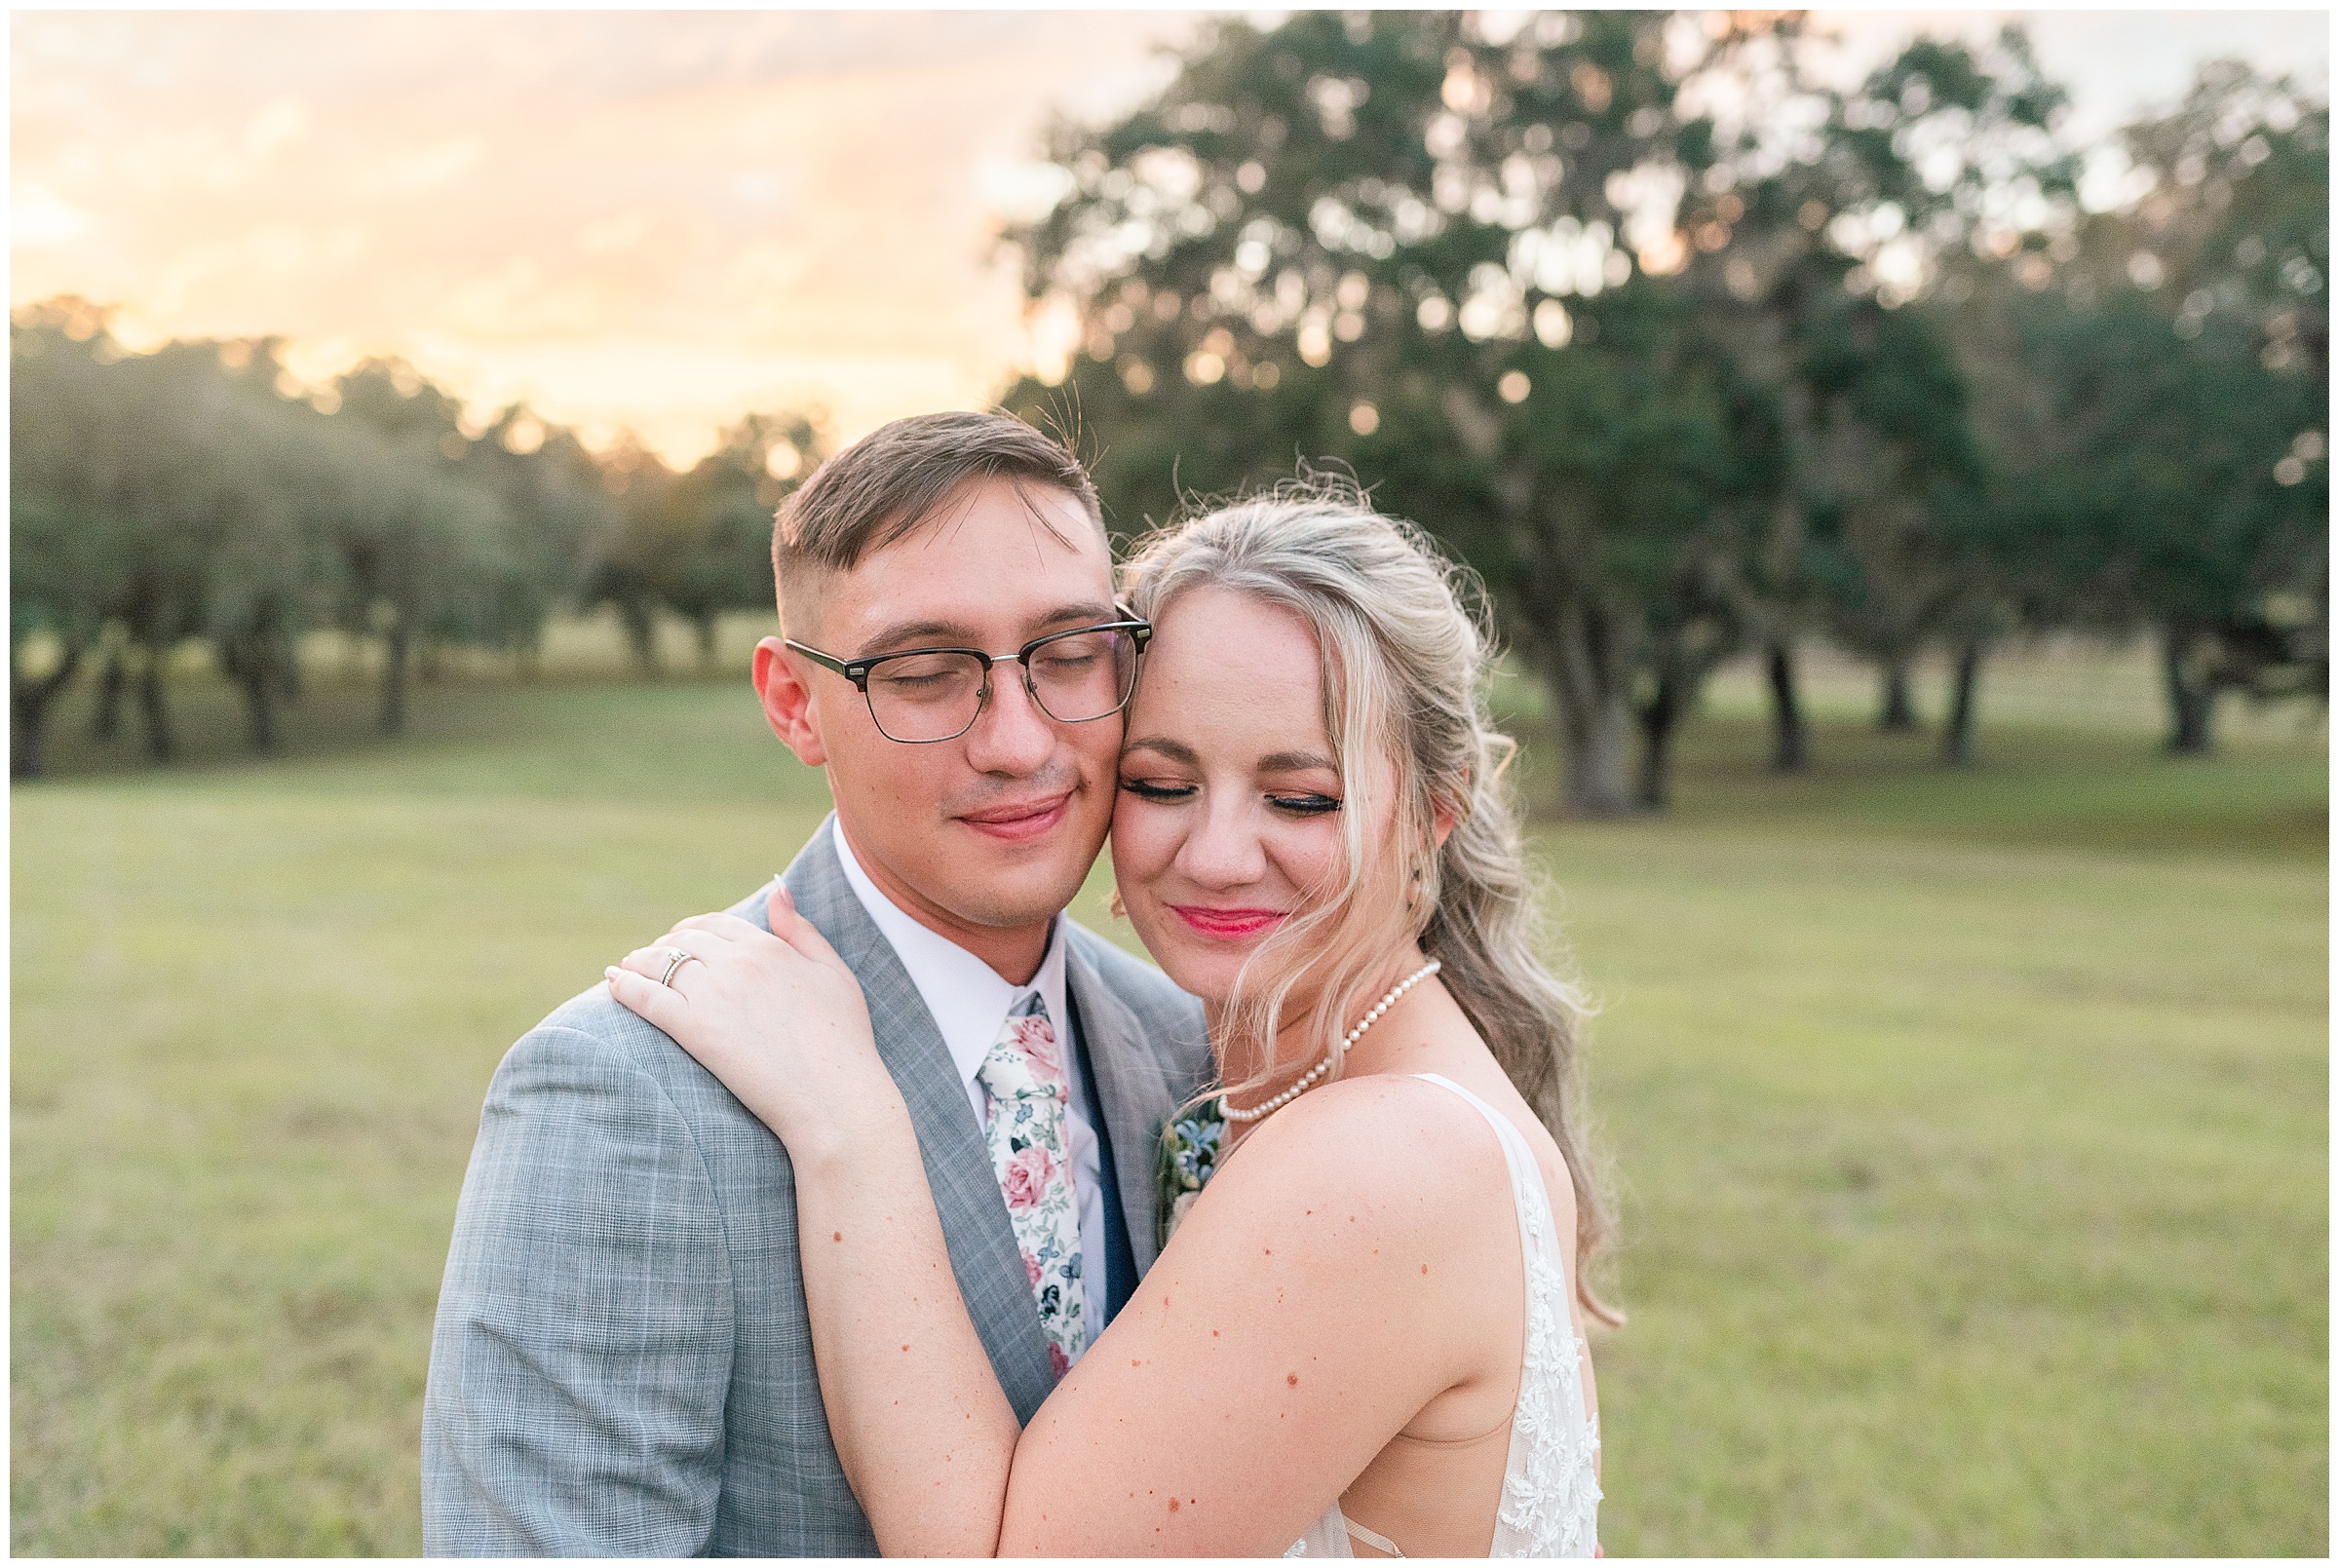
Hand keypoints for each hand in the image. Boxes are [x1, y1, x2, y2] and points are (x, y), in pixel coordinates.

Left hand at [607, 883, 897, 1160]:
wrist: (833, 1096)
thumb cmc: (843, 1040)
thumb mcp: (833, 972)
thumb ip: (801, 930)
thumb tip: (776, 889)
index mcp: (769, 947)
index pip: (716, 924)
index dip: (693, 929)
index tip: (681, 939)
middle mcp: (738, 963)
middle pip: (684, 941)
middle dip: (663, 945)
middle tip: (650, 958)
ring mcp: (713, 995)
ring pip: (660, 963)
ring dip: (638, 962)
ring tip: (625, 969)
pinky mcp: (694, 1030)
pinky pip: (647, 998)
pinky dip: (624, 987)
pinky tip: (612, 983)